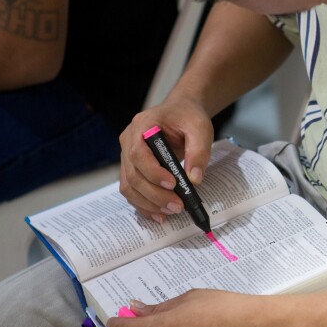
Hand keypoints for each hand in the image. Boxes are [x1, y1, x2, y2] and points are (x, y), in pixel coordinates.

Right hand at [119, 96, 214, 221]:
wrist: (181, 112)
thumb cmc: (188, 117)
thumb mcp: (200, 128)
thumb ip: (199, 151)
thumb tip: (194, 179)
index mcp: (142, 125)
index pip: (138, 153)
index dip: (152, 172)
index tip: (172, 184)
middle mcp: (128, 141)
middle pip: (133, 174)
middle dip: (154, 194)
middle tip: (177, 206)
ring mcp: (127, 156)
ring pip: (129, 186)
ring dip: (148, 203)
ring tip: (171, 211)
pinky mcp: (132, 169)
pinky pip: (132, 190)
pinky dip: (144, 204)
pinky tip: (160, 214)